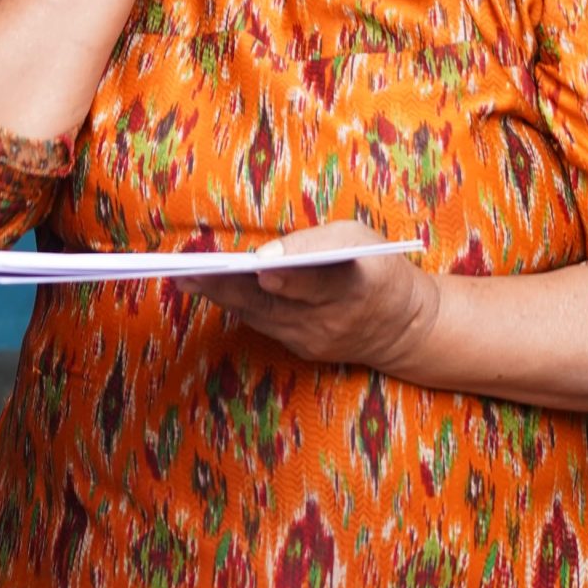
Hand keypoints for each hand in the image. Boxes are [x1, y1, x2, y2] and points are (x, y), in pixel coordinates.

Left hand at [179, 220, 438, 371]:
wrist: (404, 325)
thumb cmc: (377, 265)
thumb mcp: (360, 238)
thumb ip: (317, 242)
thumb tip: (267, 253)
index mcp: (358, 284)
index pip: (319, 281)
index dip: (290, 274)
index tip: (261, 267)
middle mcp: (334, 319)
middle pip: (275, 303)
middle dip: (229, 287)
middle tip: (189, 271)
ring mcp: (316, 340)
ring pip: (261, 316)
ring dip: (221, 297)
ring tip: (184, 277)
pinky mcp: (303, 349)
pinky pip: (264, 324)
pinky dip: (237, 305)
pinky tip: (208, 288)